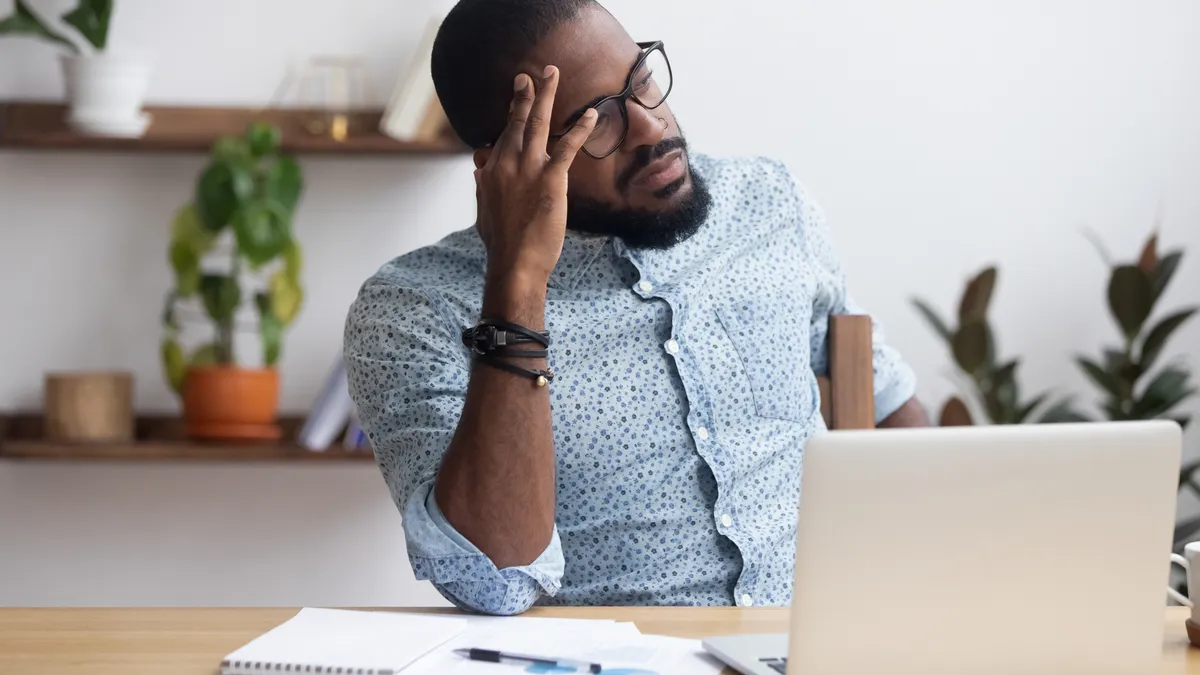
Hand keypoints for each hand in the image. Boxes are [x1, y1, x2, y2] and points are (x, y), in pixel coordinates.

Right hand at [475, 66, 597, 293]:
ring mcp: (527, 170)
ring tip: (552, 74)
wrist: (514, 263)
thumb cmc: (501, 245)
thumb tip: (478, 172)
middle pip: (516, 122)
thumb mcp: (483, 213)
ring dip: (546, 95)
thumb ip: (482, 189)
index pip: (502, 138)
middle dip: (524, 95)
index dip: (510, 118)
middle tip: (529, 75)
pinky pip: (567, 147)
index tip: (515, 100)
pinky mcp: (550, 180)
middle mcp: (506, 164)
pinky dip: (580, 129)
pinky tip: (591, 115)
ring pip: (537, 123)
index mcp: (490, 172)